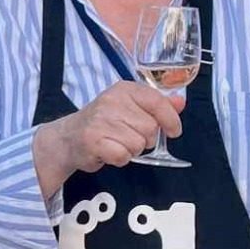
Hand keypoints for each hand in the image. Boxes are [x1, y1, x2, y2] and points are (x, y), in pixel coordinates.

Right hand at [41, 81, 183, 177]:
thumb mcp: (130, 107)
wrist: (68, 137)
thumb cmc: (104, 122)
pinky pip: (123, 156)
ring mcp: (101, 120)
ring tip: (117, 143)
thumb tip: (181, 102)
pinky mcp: (93, 140)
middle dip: (145, 139)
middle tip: (128, 136)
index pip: (157, 102)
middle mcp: (112, 101)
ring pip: (138, 144)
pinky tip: (108, 151)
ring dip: (131, 150)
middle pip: (150, 128)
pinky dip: (119, 159)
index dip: (170, 119)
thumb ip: (157, 105)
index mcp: (124, 89)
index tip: (174, 131)